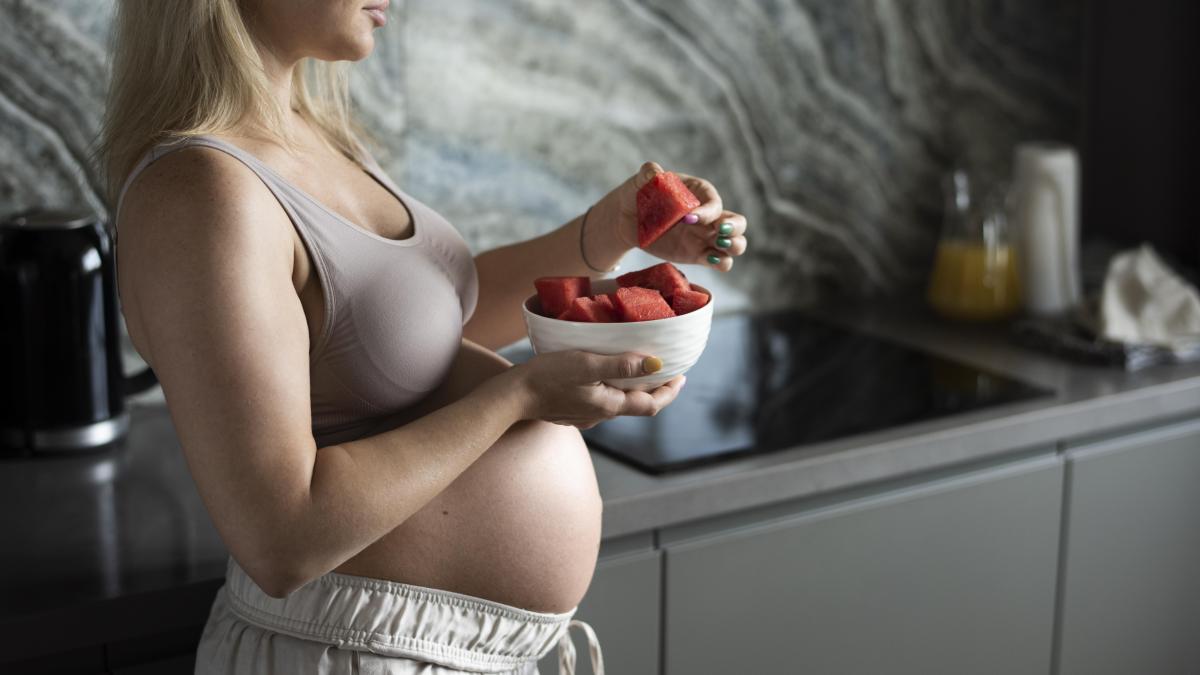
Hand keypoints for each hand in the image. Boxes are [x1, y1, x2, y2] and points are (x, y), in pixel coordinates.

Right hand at [509, 350, 686, 428]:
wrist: (513, 395)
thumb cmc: (548, 376)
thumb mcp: (587, 364)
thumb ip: (621, 365)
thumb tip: (656, 364)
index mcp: (609, 406)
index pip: (651, 405)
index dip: (669, 392)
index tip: (682, 376)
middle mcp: (601, 415)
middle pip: (637, 404)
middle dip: (656, 389)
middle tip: (667, 370)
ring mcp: (586, 416)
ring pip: (619, 403)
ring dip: (634, 388)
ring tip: (641, 368)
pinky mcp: (573, 411)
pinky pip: (602, 401)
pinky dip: (614, 389)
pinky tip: (607, 375)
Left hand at [594, 161, 749, 272]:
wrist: (626, 220)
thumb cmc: (637, 194)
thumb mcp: (641, 181)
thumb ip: (649, 173)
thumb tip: (655, 173)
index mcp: (700, 193)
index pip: (714, 203)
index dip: (707, 211)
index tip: (687, 218)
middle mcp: (709, 216)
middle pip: (738, 223)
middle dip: (734, 228)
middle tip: (720, 232)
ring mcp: (706, 237)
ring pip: (736, 244)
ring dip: (734, 247)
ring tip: (719, 246)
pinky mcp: (699, 255)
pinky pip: (720, 262)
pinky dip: (721, 263)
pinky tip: (708, 259)